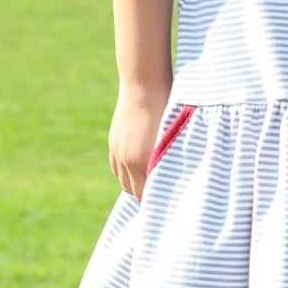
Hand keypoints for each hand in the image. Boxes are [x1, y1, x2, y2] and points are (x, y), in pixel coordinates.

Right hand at [108, 82, 171, 201]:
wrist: (144, 84)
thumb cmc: (166, 110)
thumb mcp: (171, 139)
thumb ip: (168, 162)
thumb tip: (173, 181)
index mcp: (140, 161)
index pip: (145, 195)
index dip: (156, 202)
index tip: (169, 203)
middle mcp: (125, 159)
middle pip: (132, 191)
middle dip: (145, 195)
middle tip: (163, 196)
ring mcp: (117, 149)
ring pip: (123, 179)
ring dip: (135, 184)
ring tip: (151, 183)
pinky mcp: (114, 141)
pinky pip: (116, 167)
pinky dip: (126, 172)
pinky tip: (139, 168)